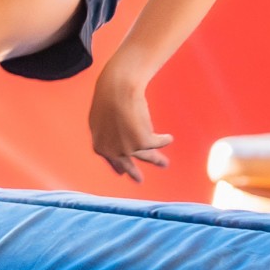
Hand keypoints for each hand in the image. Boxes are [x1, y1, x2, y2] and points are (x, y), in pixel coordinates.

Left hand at [88, 65, 172, 182]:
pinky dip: (164, 140)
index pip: (111, 160)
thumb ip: (107, 133)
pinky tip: (168, 138)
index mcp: (100, 146)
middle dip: (134, 172)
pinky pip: (158, 142)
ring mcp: (129, 149)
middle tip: (139, 180)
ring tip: (164, 164)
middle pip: (127, 164)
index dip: (118, 166)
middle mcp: (114, 152)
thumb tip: (115, 140)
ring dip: (157, 160)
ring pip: (147, 156)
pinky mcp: (144, 142)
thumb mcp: (100, 119)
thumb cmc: (108, 98)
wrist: (118, 90)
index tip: (122, 172)